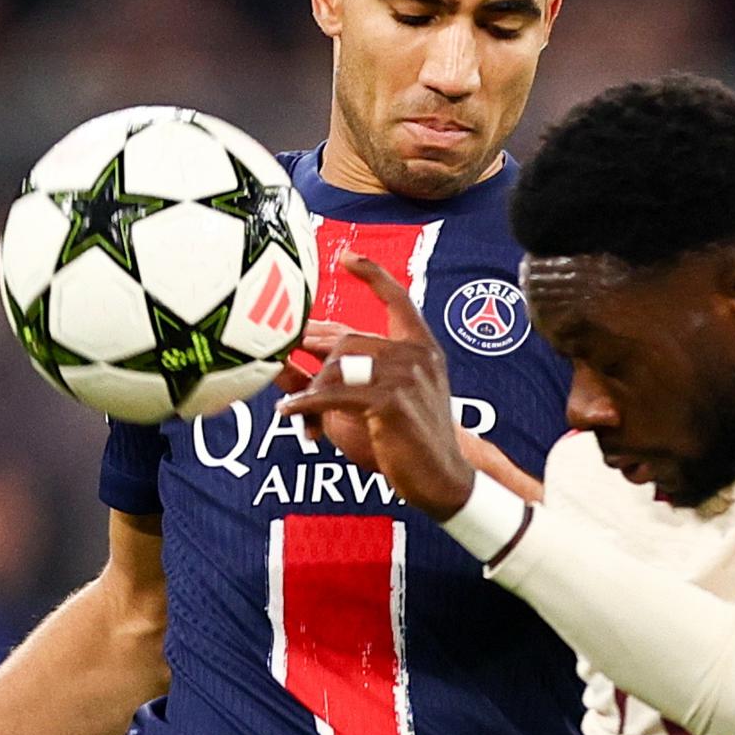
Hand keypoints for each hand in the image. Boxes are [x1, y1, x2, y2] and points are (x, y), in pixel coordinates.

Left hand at [277, 253, 475, 519]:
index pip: (398, 300)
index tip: (347, 256)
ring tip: (300, 415)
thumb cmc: (411, 441)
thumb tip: (302, 357)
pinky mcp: (391, 401)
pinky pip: (335, 393)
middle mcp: (417, 355)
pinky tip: (291, 413)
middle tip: (295, 388)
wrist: (443, 478)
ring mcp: (406, 376)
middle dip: (316, 365)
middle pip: (347, 340)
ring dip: (312, 392)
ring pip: (338, 367)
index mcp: (422, 349)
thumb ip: (357, 374)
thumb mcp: (390, 399)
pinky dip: (307, 404)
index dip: (373, 275)